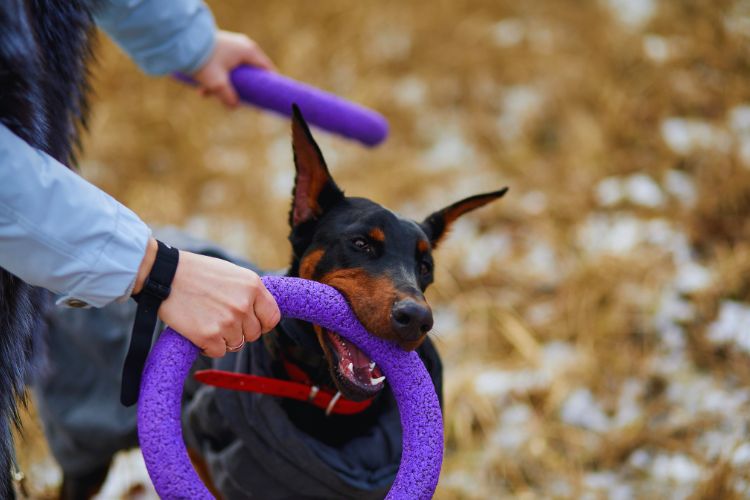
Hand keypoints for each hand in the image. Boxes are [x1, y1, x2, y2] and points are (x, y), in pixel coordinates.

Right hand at [134, 239, 280, 356]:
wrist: (165, 275)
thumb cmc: (197, 272)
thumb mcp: (232, 274)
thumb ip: (249, 292)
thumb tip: (260, 312)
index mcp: (253, 286)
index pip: (272, 317)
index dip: (263, 324)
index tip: (253, 324)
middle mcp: (244, 305)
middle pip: (253, 334)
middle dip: (240, 331)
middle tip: (221, 321)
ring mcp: (227, 322)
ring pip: (236, 344)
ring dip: (224, 339)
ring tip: (207, 322)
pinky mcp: (209, 336)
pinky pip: (218, 352)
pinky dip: (209, 346)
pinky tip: (199, 331)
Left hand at [191, 30, 274, 107]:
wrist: (181, 40)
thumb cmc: (204, 60)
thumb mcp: (217, 83)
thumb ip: (228, 97)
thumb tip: (234, 106)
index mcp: (249, 51)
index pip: (267, 69)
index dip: (269, 85)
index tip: (266, 98)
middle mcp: (242, 46)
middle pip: (250, 72)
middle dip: (243, 88)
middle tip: (241, 101)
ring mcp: (230, 45)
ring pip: (234, 71)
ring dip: (225, 85)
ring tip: (209, 94)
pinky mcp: (218, 47)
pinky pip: (223, 66)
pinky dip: (216, 78)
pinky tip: (201, 90)